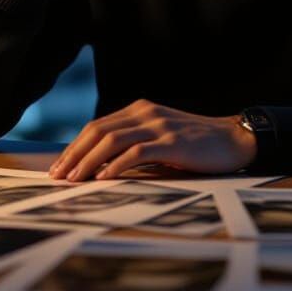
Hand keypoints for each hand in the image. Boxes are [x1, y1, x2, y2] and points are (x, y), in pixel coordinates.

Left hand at [48, 99, 257, 180]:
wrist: (234, 140)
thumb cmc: (196, 145)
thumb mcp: (161, 138)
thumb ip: (136, 144)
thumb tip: (101, 166)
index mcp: (140, 110)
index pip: (97, 126)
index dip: (74, 146)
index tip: (59, 167)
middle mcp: (146, 113)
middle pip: (98, 130)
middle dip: (74, 154)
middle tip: (57, 177)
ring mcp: (159, 126)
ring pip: (112, 140)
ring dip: (88, 161)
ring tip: (74, 180)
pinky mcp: (172, 142)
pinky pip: (137, 152)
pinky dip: (116, 165)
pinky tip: (104, 178)